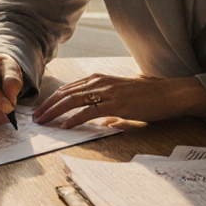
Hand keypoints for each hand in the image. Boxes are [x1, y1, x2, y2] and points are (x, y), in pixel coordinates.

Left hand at [31, 74, 205, 128]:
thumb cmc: (148, 96)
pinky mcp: (116, 103)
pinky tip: (66, 126)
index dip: (52, 100)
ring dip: (55, 112)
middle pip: (65, 93)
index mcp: (99, 79)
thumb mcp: (123, 97)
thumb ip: (108, 107)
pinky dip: (74, 119)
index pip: (68, 89)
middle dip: (47, 106)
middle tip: (35, 118)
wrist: (169, 93)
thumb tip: (102, 121)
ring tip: (44, 122)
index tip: (41, 110)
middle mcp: (100, 82)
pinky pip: (89, 111)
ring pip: (72, 100)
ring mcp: (107, 92)